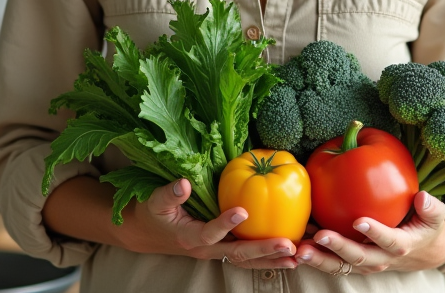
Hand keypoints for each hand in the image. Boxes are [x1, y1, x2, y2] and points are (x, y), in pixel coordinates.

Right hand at [122, 179, 298, 270]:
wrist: (148, 233)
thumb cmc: (153, 214)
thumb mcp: (155, 201)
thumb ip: (169, 194)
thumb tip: (184, 183)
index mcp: (189, 236)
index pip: (208, 233)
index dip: (224, 224)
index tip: (242, 211)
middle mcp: (205, 249)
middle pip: (236, 254)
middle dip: (263, 250)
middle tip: (287, 244)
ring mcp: (216, 252)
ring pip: (246, 261)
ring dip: (271, 260)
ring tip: (296, 257)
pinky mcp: (223, 250)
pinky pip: (247, 258)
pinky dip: (268, 259)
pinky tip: (288, 257)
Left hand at [294, 191, 444, 274]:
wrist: (421, 252)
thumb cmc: (425, 226)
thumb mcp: (435, 217)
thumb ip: (432, 207)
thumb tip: (422, 196)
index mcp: (402, 245)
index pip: (389, 241)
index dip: (375, 232)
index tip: (359, 221)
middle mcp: (381, 258)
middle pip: (358, 257)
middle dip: (338, 248)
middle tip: (319, 235)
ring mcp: (364, 263)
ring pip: (340, 266)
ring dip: (319, 258)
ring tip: (299, 249)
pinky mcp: (351, 263)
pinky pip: (331, 262)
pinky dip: (314, 256)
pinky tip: (295, 244)